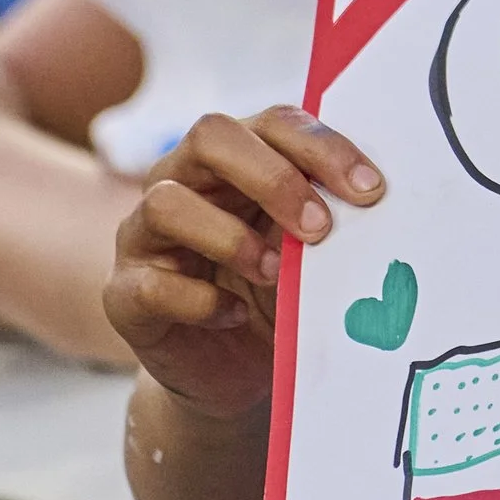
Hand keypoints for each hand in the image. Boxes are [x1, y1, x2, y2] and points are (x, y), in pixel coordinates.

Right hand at [102, 105, 383, 418]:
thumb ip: (327, 218)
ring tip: (275, 274)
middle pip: (209, 136)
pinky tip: (236, 316)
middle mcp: (182, 183)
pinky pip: (150, 286)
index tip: (369, 189)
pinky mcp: (126, 295)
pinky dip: (200, 301)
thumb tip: (373, 201)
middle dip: (272, 177)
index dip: (320, 147)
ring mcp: (144, 237)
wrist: (236, 375)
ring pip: (166, 203)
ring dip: (231, 237)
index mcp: (234, 161)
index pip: (272, 123)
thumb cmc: (276, 298)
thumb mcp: (310, 254)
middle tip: (320, 229)